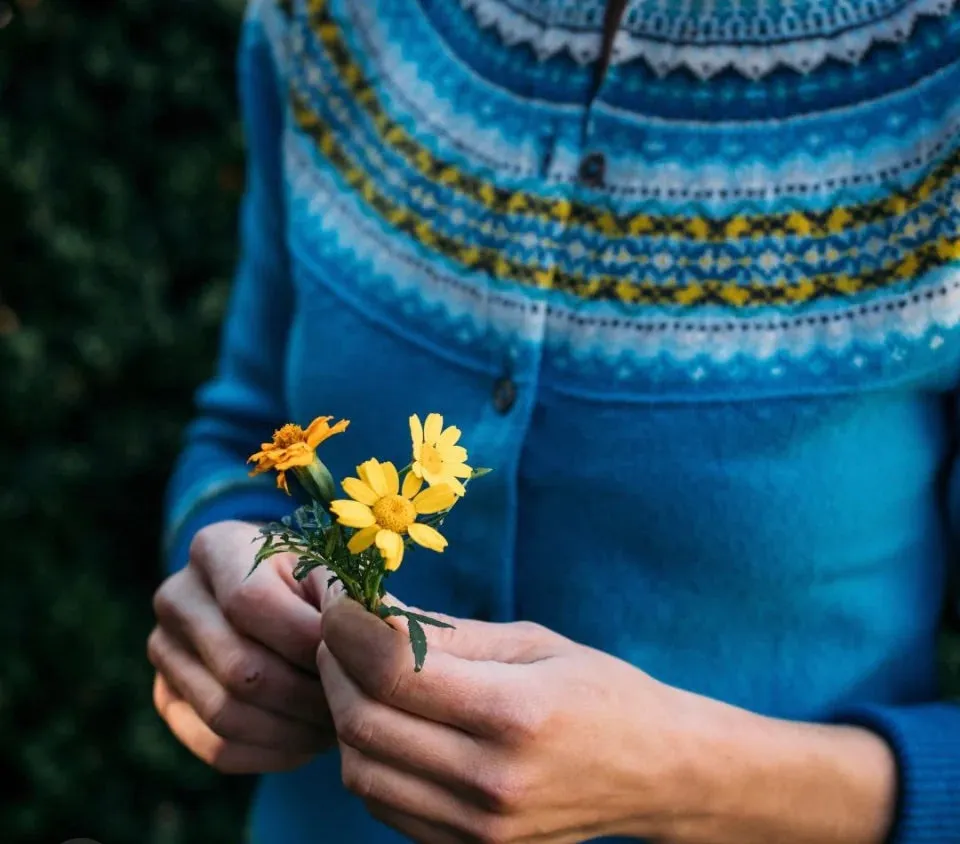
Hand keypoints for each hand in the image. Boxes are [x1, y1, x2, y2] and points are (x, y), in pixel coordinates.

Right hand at [149, 520, 333, 772]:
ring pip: (226, 715)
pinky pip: (215, 747)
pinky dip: (269, 754)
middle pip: (240, 668)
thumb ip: (344, 596)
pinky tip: (307, 742)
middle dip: (307, 696)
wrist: (274, 597)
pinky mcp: (165, 698)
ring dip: (292, 732)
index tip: (354, 660)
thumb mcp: (330, 570)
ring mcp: (162, 650)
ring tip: (336, 725)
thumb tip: (367, 632)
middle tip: (353, 706)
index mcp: (215, 548)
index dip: (308, 641)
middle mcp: (175, 597)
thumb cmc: (311, 581)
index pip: (251, 604)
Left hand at [315, 588, 692, 842]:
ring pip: (361, 771)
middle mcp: (490, 782)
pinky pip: (384, 803)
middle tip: (337, 629)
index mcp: (515, 714)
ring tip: (355, 672)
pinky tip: (383, 719)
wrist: (655, 773)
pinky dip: (367, 756)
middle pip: (363, 722)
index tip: (339, 599)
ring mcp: (477, 830)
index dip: (349, 628)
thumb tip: (369, 611)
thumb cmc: (598, 691)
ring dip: (341, 712)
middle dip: (333, 664)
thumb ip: (447, 634)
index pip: (393, 671)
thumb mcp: (532, 643)